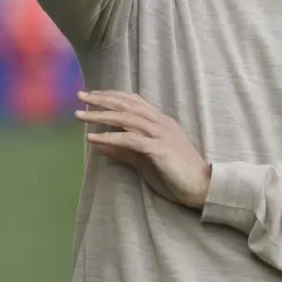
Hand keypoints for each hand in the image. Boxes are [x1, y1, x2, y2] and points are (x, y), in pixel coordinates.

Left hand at [75, 91, 211, 208]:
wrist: (201, 186)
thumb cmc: (175, 174)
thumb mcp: (145, 160)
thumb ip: (123, 150)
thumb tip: (99, 144)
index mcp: (160, 121)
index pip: (132, 101)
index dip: (111, 95)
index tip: (92, 95)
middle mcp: (160, 122)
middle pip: (126, 105)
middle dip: (101, 99)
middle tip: (80, 96)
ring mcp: (160, 134)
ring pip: (126, 118)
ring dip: (100, 116)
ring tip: (79, 115)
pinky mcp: (159, 149)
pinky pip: (130, 139)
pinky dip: (109, 137)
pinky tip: (92, 138)